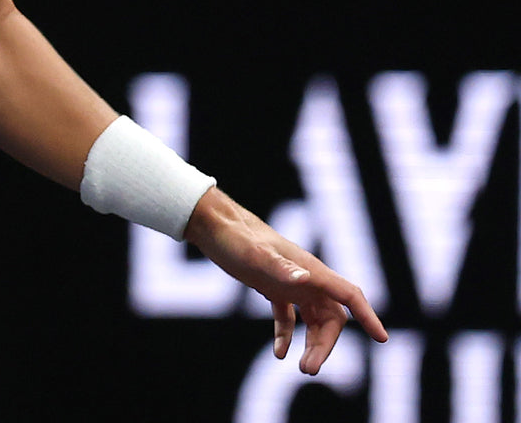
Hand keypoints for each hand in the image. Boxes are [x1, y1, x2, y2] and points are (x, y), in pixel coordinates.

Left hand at [184, 187, 387, 374]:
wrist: (214, 225)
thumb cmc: (236, 238)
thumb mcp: (256, 255)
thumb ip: (280, 268)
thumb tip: (304, 280)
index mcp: (310, 269)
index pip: (349, 295)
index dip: (368, 316)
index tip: (382, 339)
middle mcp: (305, 277)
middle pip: (332, 318)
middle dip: (326, 345)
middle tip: (308, 369)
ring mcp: (290, 283)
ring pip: (314, 320)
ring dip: (311, 344)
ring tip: (300, 368)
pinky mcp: (272, 287)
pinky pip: (289, 317)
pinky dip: (288, 335)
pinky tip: (279, 353)